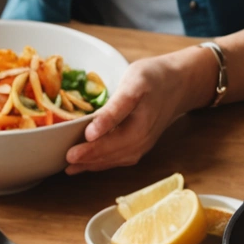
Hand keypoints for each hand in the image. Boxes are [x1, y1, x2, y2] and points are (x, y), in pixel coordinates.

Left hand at [65, 51, 205, 173]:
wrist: (180, 81)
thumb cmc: (155, 77)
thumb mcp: (133, 84)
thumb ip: (114, 109)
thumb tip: (92, 132)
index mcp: (139, 128)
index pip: (108, 144)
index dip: (88, 151)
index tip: (69, 154)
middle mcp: (142, 141)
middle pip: (110, 156)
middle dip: (87, 161)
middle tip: (63, 163)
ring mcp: (144, 145)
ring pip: (115, 160)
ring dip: (93, 164)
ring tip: (72, 167)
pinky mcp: (143, 143)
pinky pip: (121, 157)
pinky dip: (104, 161)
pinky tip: (92, 161)